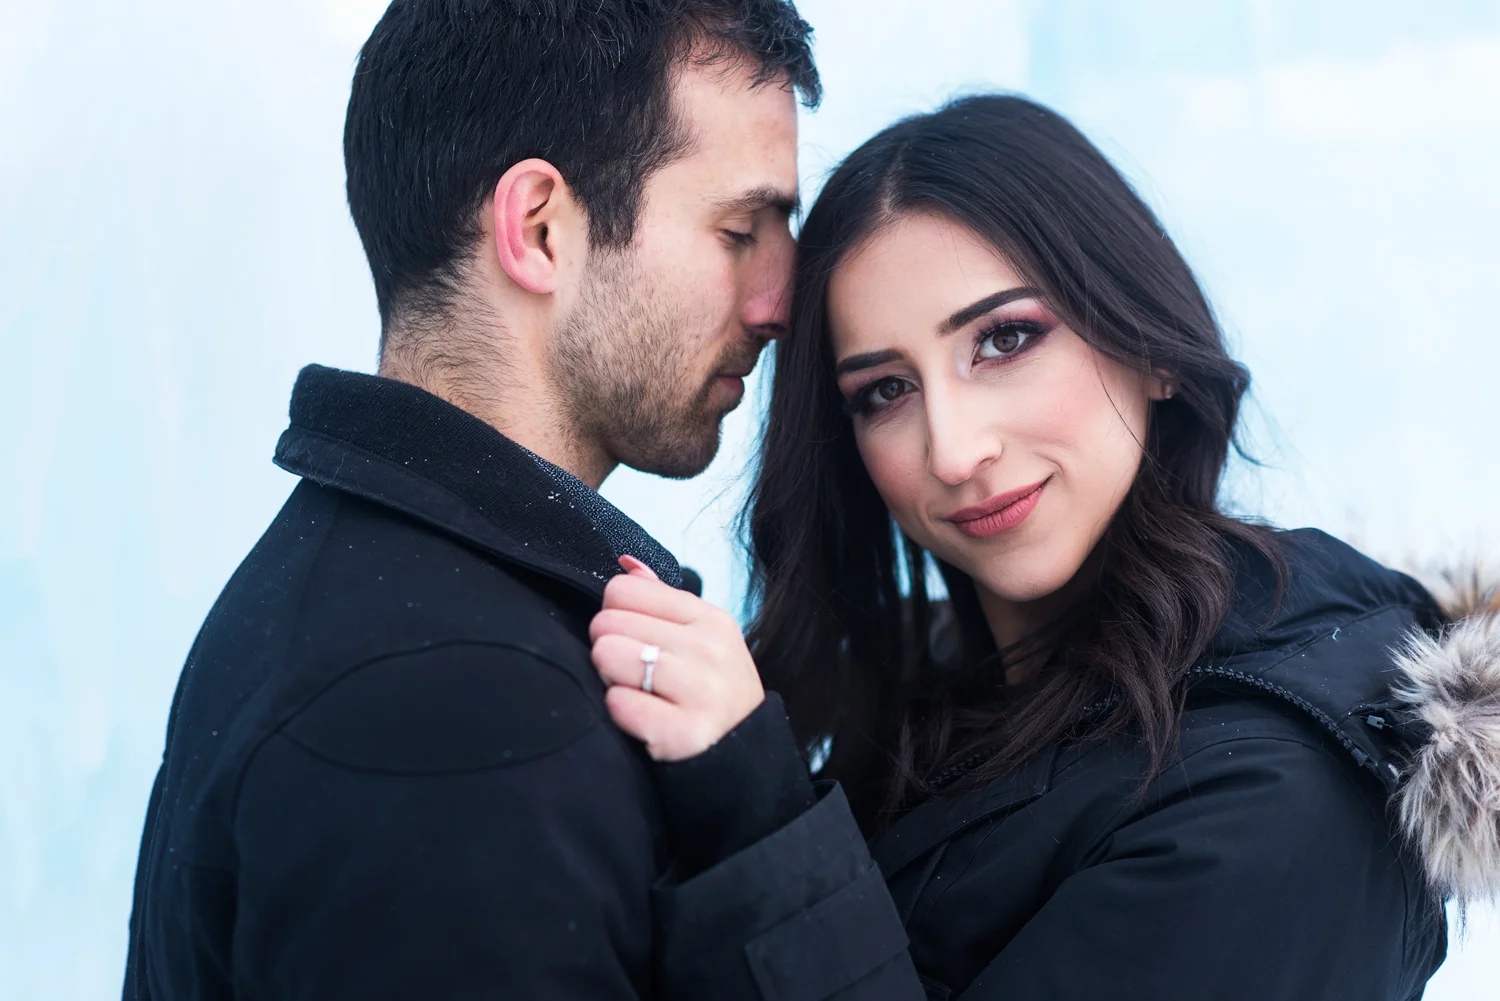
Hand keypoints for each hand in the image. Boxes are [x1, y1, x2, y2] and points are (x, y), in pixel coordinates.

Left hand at [589, 556, 764, 760]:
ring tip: (637, 693)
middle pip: (609, 623)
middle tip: (634, 674)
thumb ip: (662, 600)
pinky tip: (643, 718)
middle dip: (608, 650)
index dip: (614, 615)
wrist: (745, 758)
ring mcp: (702, 690)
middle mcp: (711, 648)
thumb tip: (626, 564)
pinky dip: (620, 713)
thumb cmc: (711, 693)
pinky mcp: (686, 732)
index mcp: (710, 618)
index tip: (631, 640)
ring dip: (610, 680)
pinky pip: (619, 704)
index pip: (623, 590)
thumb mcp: (702, 639)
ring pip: (608, 656)